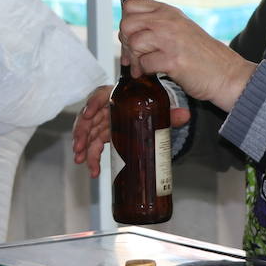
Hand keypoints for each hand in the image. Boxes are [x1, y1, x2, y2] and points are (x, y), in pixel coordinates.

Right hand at [72, 84, 191, 178]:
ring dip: (83, 147)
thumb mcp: (160, 109)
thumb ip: (171, 113)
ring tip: (81, 161)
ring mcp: (104, 122)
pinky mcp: (105, 135)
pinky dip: (92, 157)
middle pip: (89, 117)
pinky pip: (95, 145)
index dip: (91, 103)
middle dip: (82, 132)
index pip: (100, 95)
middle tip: (80, 146)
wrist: (150, 112)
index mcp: (117, 96)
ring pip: (89, 133)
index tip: (87, 114)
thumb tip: (186, 115)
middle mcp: (107, 108)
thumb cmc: (151, 106)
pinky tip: (93, 170)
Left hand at [119, 0, 257, 111]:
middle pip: (127, 24)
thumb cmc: (203, 56)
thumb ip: (158, 24)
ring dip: (135, 59)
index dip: (126, 21)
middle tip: (134, 54)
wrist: (227, 74)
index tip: (131, 35)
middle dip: (125, 42)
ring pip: (134, 43)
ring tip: (143, 67)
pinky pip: (145, 64)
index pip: (131, 4)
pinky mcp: (173, 60)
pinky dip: (145, 72)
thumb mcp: (180, 29)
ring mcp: (171, 40)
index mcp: (169, 12)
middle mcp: (169, 21)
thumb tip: (128, 30)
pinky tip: (153, 73)